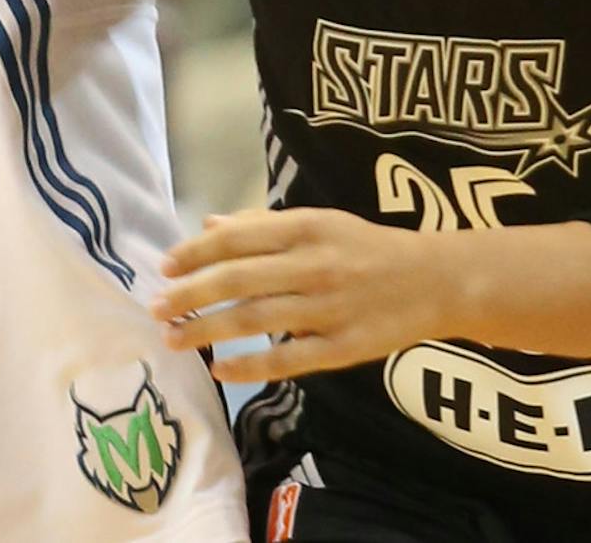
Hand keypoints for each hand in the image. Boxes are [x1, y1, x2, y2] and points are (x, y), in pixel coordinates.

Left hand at [153, 207, 458, 381]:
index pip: (238, 239)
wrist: (435, 281)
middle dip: (191, 294)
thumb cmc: (367, 247)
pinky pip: (288, 359)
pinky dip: (251, 364)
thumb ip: (263, 224)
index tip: (164, 266)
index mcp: (305, 228)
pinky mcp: (342, 349)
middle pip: (239, 280)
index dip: (196, 253)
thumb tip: (209, 225)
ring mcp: (327, 310)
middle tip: (154, 307)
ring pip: (256, 320)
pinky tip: (221, 368)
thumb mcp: (319, 222)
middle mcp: (313, 266)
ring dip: (209, 329)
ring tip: (174, 338)